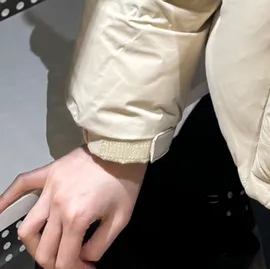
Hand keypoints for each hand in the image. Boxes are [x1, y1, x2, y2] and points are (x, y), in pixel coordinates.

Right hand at [1, 148, 146, 268]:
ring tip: (49, 247)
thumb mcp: (120, 219)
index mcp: (76, 218)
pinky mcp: (47, 172)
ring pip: (27, 227)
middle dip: (56, 264)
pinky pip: (21, 184)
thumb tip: (83, 257)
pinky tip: (0, 211)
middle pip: (43, 250)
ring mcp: (49, 188)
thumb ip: (99, 246)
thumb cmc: (125, 181)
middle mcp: (56, 206)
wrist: (123, 145)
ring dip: (35, 245)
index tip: (87, 268)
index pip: (64, 260)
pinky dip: (7, 199)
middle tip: (70, 260)